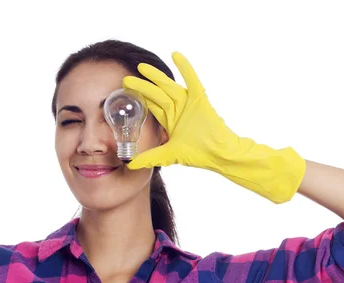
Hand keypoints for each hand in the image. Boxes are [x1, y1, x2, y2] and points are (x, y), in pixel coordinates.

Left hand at [123, 52, 305, 203]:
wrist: (219, 154)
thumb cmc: (199, 154)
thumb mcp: (169, 155)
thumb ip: (150, 158)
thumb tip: (130, 166)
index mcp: (171, 120)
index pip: (151, 106)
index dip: (139, 98)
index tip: (125, 92)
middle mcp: (178, 109)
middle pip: (156, 94)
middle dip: (141, 87)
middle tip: (126, 79)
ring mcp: (188, 103)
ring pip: (168, 86)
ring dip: (156, 76)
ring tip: (141, 67)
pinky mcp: (199, 100)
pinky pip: (191, 80)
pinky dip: (185, 68)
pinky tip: (175, 55)